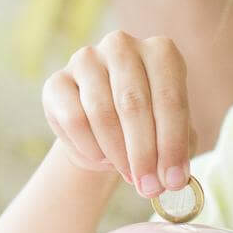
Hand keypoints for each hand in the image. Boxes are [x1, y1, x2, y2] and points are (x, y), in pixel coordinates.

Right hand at [42, 30, 198, 197]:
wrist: (103, 126)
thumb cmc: (147, 126)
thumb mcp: (170, 134)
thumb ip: (176, 150)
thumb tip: (172, 179)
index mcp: (161, 51)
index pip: (170, 98)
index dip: (172, 144)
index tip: (174, 181)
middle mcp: (122, 45)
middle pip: (133, 103)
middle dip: (144, 153)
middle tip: (149, 187)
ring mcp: (86, 59)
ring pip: (102, 112)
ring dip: (117, 153)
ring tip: (128, 175)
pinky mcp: (57, 80)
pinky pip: (74, 119)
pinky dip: (90, 147)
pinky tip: (101, 158)